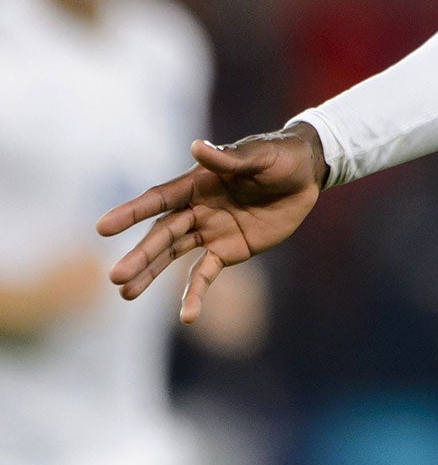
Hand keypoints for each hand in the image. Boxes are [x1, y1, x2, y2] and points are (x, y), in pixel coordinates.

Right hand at [97, 122, 327, 322]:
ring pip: (173, 255)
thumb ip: (229, 158)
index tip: (103, 227)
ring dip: (151, 274)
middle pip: (163, 234)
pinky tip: (186, 317)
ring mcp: (210, 231)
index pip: (159, 199)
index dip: (132, 212)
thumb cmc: (280, 157)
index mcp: (198, 183)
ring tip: (126, 293)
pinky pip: (206, 274)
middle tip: (115, 276)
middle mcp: (197, 209)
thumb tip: (197, 147)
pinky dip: (195, 294)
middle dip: (140, 255)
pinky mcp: (228, 250)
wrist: (307, 175)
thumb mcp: (259, 156)